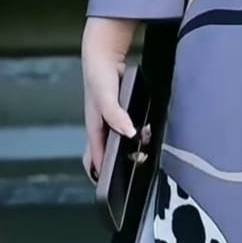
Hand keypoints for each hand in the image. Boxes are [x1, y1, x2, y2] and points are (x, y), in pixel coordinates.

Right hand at [81, 15, 139, 181]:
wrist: (104, 55)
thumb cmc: (99, 77)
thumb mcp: (105, 97)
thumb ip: (115, 115)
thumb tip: (128, 133)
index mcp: (94, 130)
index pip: (95, 161)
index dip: (103, 175)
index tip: (117, 187)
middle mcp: (101, 128)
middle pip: (105, 156)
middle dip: (119, 165)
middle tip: (136, 165)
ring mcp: (111, 121)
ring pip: (119, 143)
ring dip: (132, 148)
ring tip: (146, 146)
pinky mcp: (121, 112)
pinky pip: (127, 129)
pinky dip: (137, 133)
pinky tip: (147, 130)